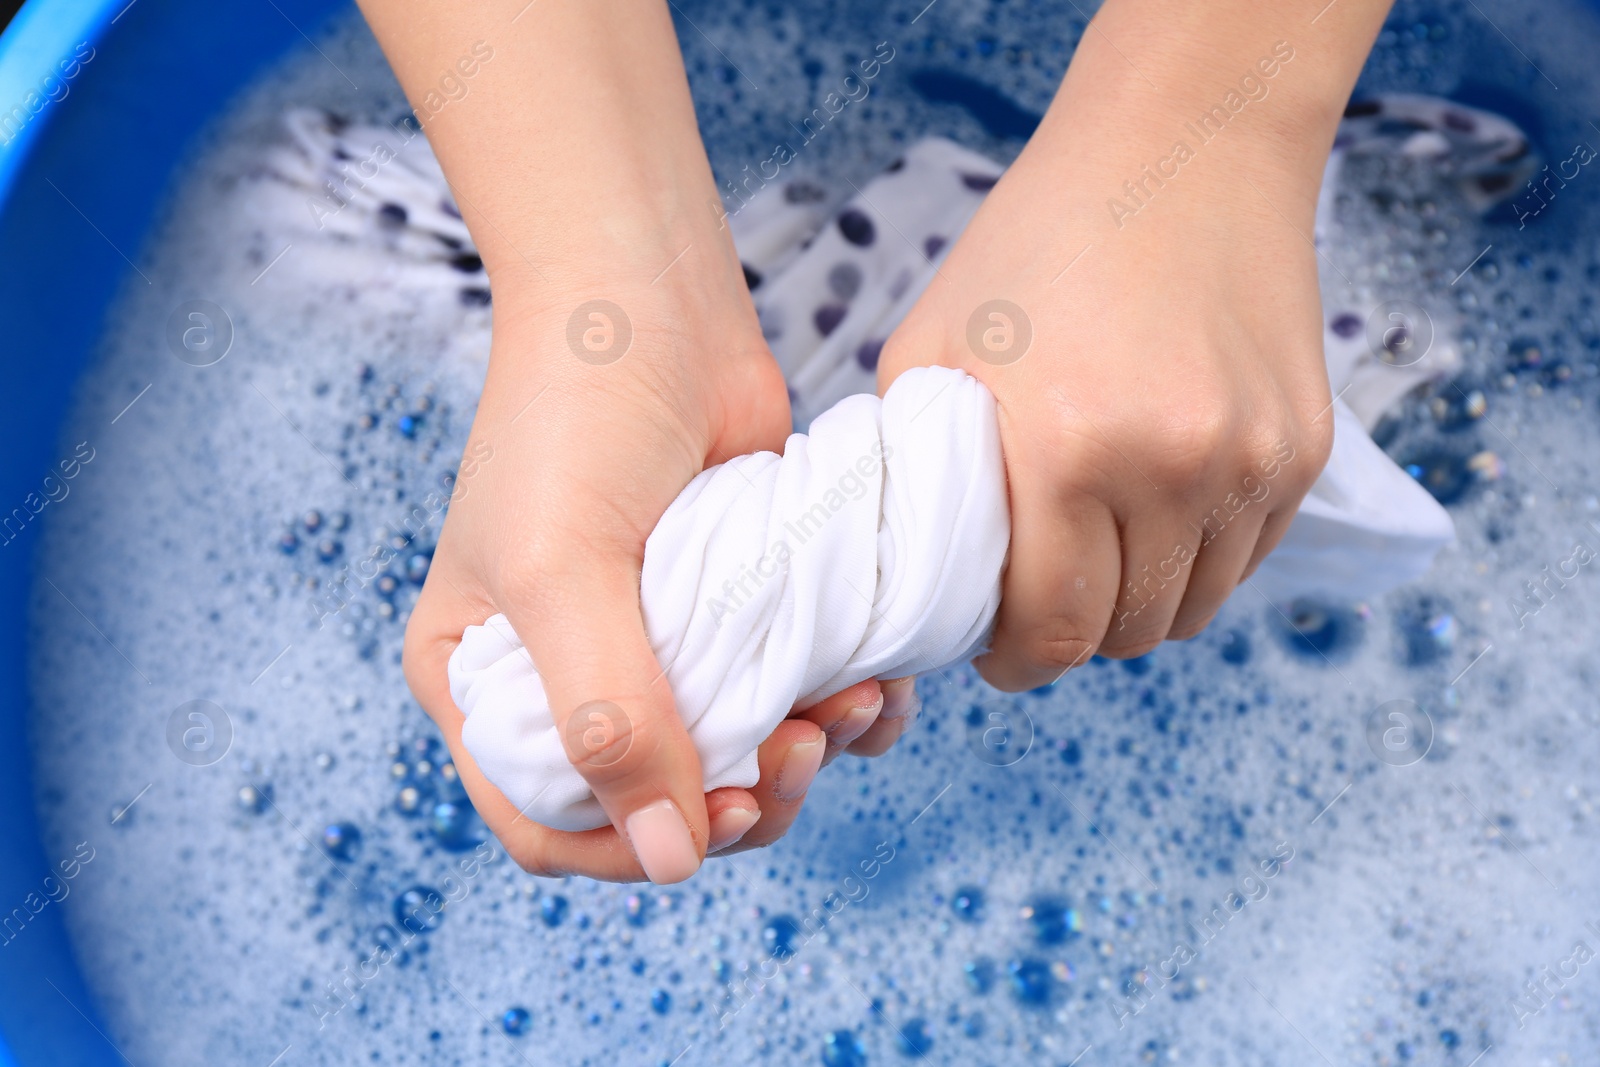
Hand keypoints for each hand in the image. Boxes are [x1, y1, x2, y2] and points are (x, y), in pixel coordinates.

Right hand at [359, 0, 921, 881]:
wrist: (648, 298)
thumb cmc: (571, 420)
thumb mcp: (562, 573)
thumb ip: (608, 718)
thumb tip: (671, 859)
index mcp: (485, 682)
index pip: (546, 821)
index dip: (629, 848)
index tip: (717, 821)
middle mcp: (569, 675)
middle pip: (657, 806)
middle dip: (740, 803)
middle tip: (800, 755)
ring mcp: (660, 647)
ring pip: (740, 762)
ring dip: (806, 760)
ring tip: (850, 711)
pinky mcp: (740, 613)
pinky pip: (794, 698)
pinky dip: (843, 710)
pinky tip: (873, 684)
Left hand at [874, 0, 1384, 687]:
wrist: (1182, 149)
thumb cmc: (1037, 244)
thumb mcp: (930, 350)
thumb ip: (917, 474)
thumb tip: (916, 575)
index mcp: (1069, 448)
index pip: (1053, 630)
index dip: (1017, 661)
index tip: (999, 652)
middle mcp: (1175, 468)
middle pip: (1128, 632)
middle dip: (1072, 637)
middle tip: (1039, 600)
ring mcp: (1253, 463)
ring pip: (1195, 607)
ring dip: (1139, 605)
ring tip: (1097, 557)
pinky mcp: (1303, 449)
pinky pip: (1246, 557)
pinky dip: (1196, 559)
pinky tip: (1153, 509)